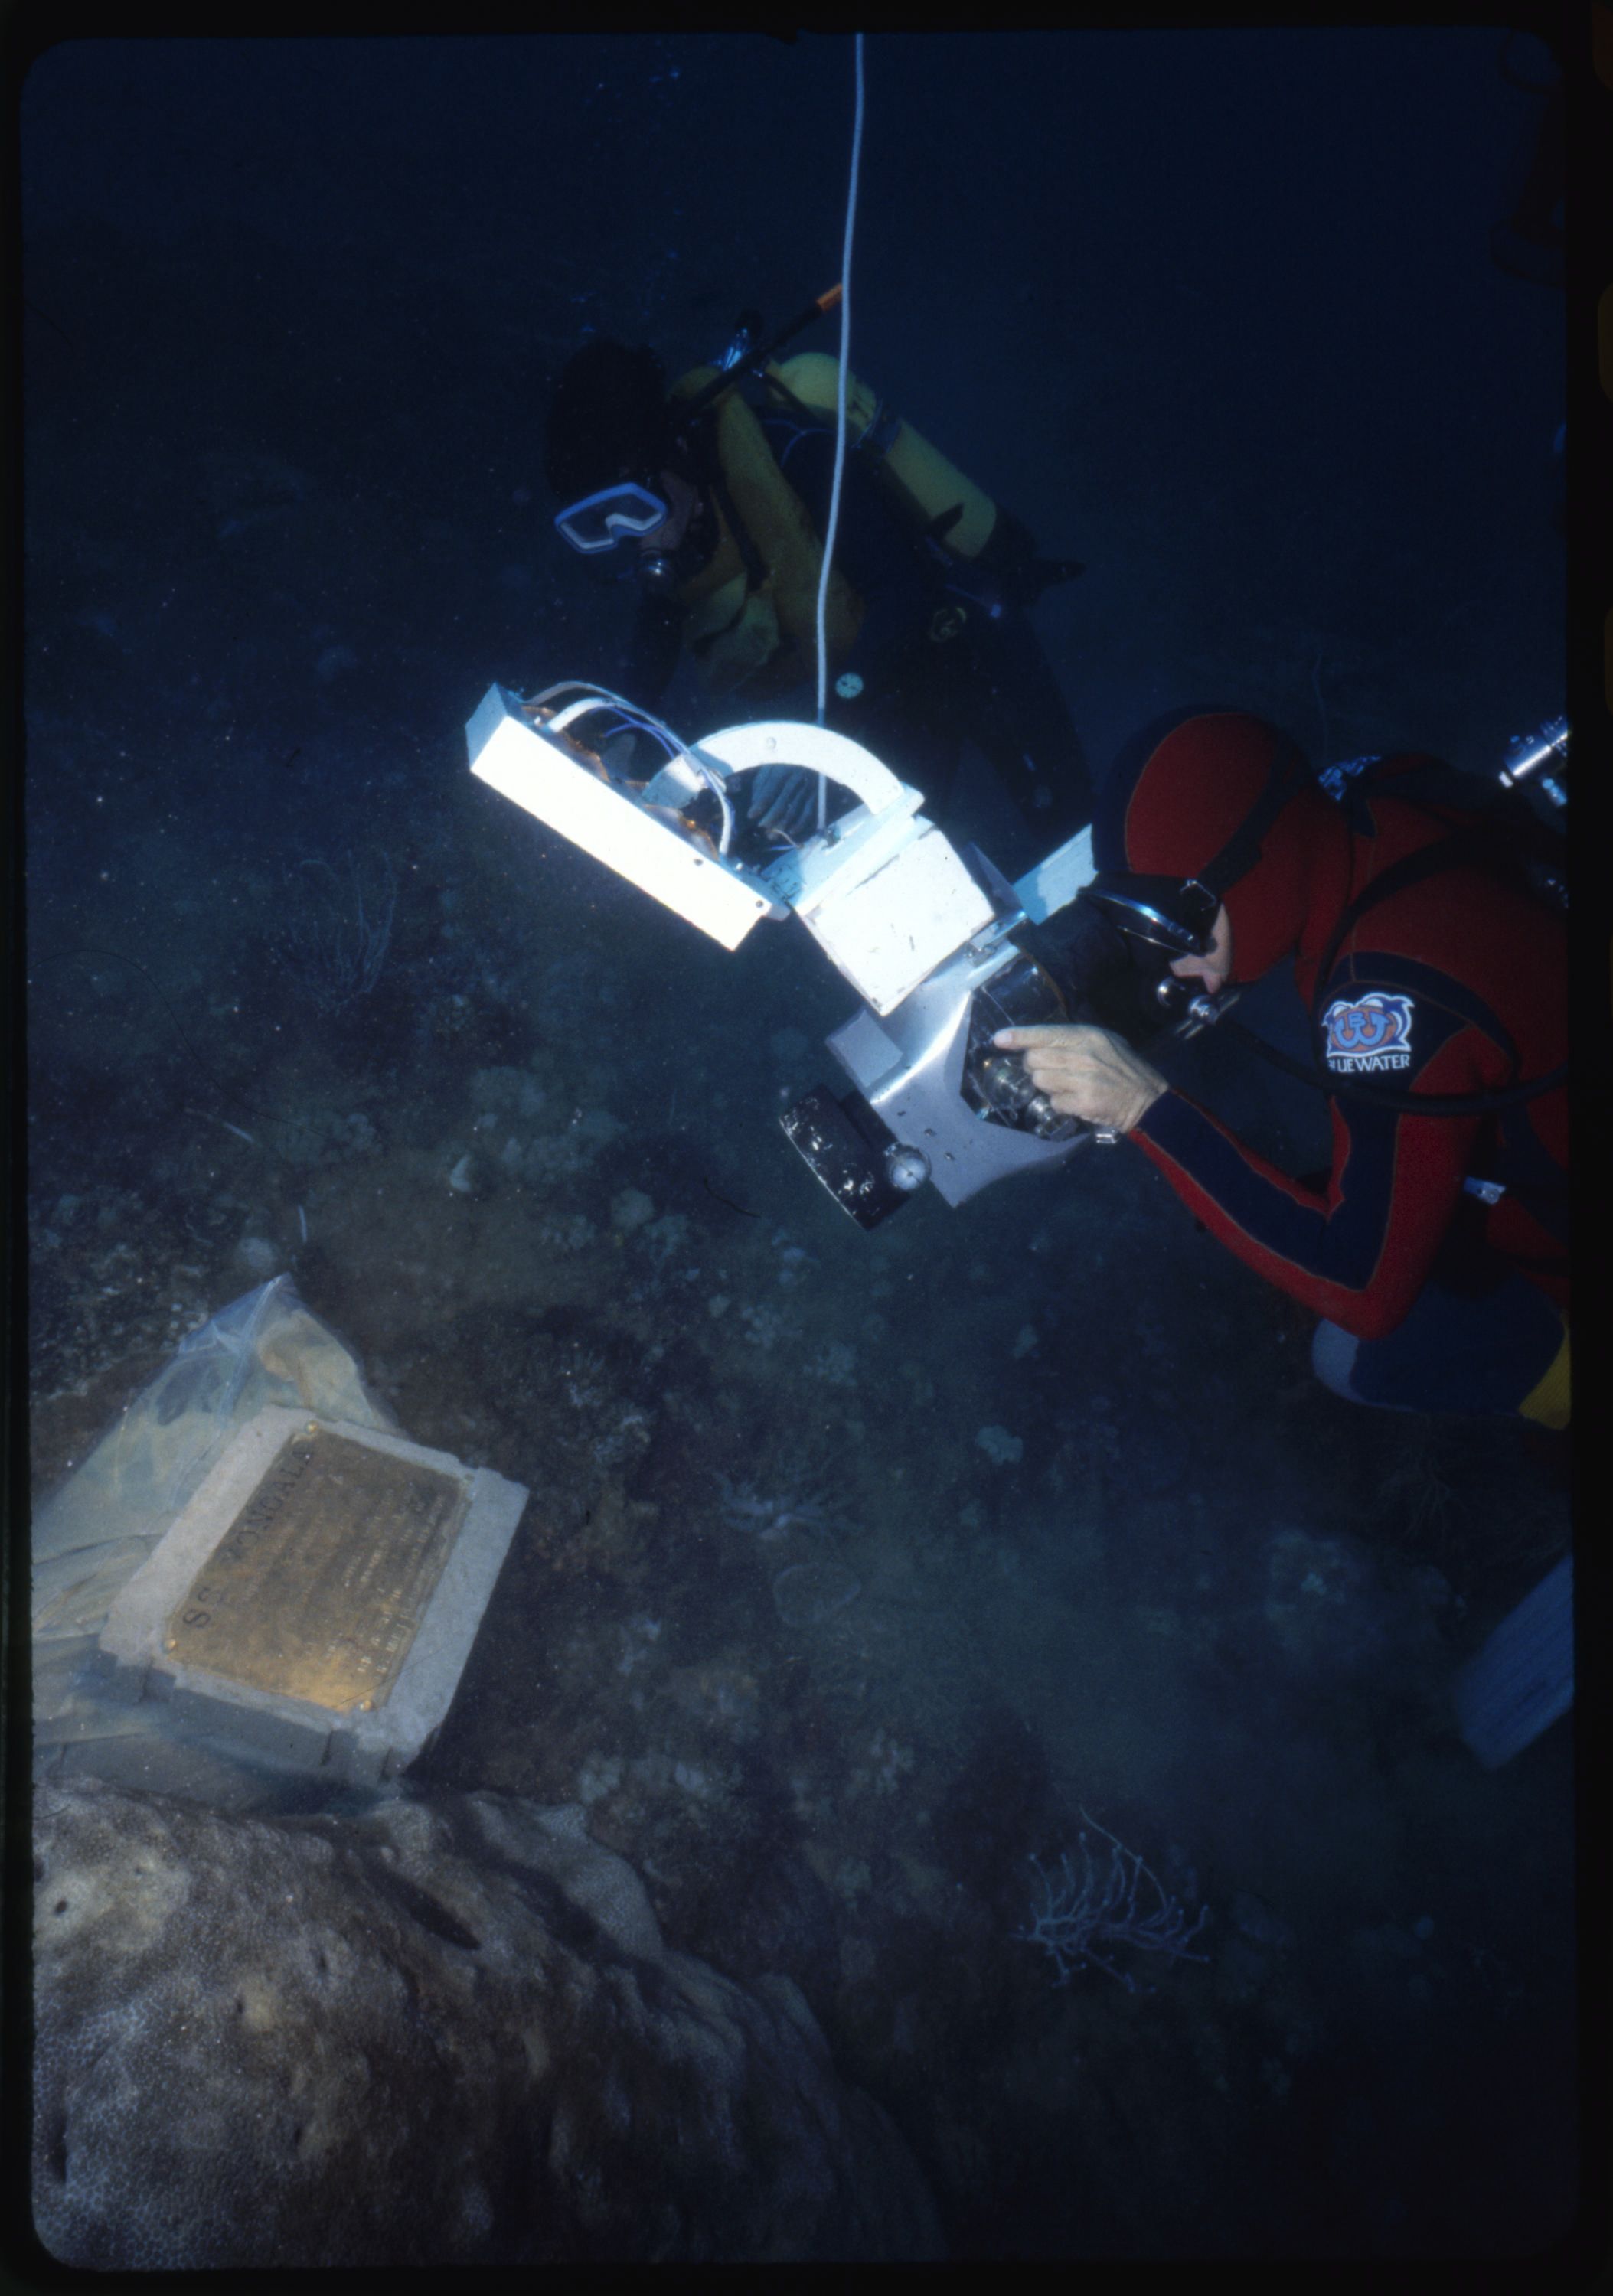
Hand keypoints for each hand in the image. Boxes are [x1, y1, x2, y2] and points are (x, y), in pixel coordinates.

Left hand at [746, 763, 821, 838]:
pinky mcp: (817, 797)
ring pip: (794, 810)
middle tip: (761, 827)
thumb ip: (761, 784)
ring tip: (771, 835)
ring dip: (782, 825)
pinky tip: (790, 832)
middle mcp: (797, 778)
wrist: (813, 764)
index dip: (760, 804)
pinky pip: (808, 813)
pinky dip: (799, 824)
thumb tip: (755, 804)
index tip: (750, 815)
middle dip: (770, 817)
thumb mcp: (770, 770)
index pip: (770, 789)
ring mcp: (808, 788)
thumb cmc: (784, 770)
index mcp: (783, 770)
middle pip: (782, 802)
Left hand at [992, 1023, 1167, 1133]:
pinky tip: (1076, 1102)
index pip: (1044, 1034)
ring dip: (1048, 1087)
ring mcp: (1082, 1079)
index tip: (998, 1039)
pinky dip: (1060, 1104)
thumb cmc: (1124, 1070)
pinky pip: (1053, 1102)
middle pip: (1034, 1059)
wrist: (1148, 1100)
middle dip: (1035, 1067)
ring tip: (1068, 1087)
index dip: (1018, 1037)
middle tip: (1052, 1072)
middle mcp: (1082, 1055)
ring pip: (1040, 1081)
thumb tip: (1038, 1044)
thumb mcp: (1104, 1043)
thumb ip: (1074, 1041)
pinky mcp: (1082, 1102)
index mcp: (1087, 1036)